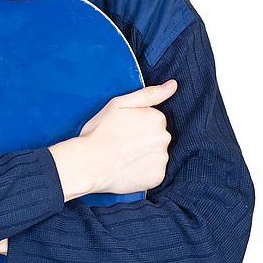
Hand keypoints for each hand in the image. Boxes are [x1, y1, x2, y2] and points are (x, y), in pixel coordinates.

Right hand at [48, 79, 176, 198]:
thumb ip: (149, 93)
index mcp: (157, 118)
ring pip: (157, 154)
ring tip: (124, 156)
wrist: (89, 163)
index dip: (137, 124)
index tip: (124, 129)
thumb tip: (173, 85)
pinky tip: (128, 168)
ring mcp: (162, 159)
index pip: (154, 119)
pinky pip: (154, 172)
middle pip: (157, 136)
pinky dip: (144, 171)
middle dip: (143, 139)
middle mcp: (164, 138)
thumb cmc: (100, 132)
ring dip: (144, 155)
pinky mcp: (157, 177)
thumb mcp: (119, 104)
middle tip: (122, 143)